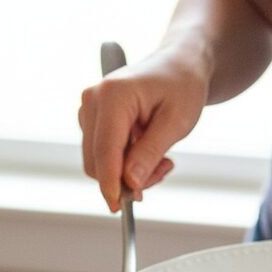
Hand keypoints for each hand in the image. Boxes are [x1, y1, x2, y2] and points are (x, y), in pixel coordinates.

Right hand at [79, 48, 210, 211]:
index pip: (105, 151)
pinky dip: (124, 164)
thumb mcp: (176, 122)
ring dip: (128, 173)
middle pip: (97, 161)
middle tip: (163, 171)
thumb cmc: (182, 85)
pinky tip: (147, 153)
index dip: (111, 184)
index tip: (119, 207)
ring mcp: (90, 109)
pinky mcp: (93, 119)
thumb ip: (150, 153)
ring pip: (99, 163)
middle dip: (126, 179)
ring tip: (161, 160)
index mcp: (113, 95)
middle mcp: (93, 100)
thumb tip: (129, 183)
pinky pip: (102, 156)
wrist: (179, 64)